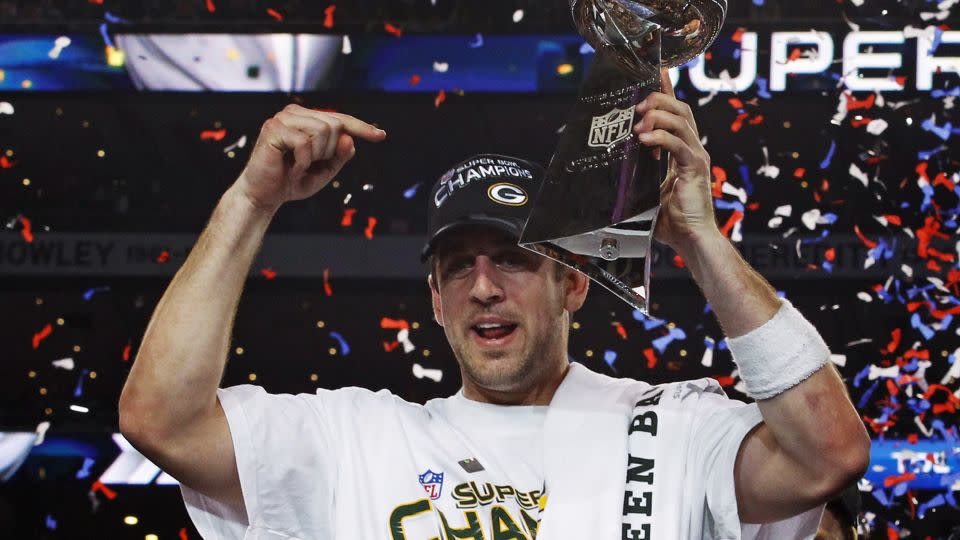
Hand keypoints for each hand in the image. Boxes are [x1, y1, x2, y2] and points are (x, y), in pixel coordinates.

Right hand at [235, 104, 386, 211]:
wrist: (264, 195)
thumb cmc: (292, 181)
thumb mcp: (325, 170)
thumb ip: (340, 155)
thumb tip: (350, 139)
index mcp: (307, 118)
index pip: (340, 119)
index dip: (361, 128)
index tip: (381, 136)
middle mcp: (295, 113)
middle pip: (335, 125)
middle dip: (329, 151)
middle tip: (309, 165)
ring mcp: (283, 118)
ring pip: (323, 131)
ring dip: (316, 156)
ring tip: (299, 165)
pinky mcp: (273, 128)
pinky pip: (305, 144)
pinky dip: (303, 162)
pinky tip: (291, 167)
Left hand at [633, 68, 718, 250]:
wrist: (690, 239)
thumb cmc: (668, 220)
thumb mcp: (644, 191)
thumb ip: (632, 176)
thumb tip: (601, 173)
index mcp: (681, 151)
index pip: (675, 113)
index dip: (666, 91)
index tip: (656, 72)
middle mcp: (692, 149)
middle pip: (681, 109)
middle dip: (659, 98)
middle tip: (638, 102)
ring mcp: (696, 156)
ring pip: (682, 120)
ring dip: (658, 114)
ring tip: (639, 120)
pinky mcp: (695, 167)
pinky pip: (679, 144)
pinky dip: (661, 137)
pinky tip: (644, 139)